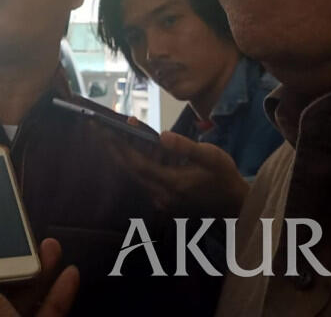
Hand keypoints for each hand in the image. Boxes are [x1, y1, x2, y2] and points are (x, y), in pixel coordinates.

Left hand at [110, 120, 247, 217]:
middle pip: (129, 169)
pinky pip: (142, 178)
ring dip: (121, 154)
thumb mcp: (211, 157)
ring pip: (134, 174)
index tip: (104, 130)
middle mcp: (161, 194)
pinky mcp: (163, 198)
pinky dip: (133, 162)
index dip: (119, 146)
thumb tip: (163, 136)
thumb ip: (185, 147)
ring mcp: (161, 199)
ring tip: (107, 133)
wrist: (234, 203)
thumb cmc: (224, 176)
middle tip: (96, 128)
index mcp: (172, 183)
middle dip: (112, 148)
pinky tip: (129, 146)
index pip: (136, 164)